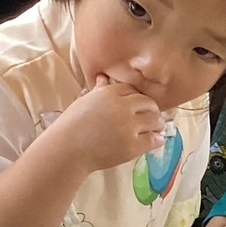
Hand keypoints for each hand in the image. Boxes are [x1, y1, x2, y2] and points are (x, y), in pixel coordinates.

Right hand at [48, 76, 166, 173]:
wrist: (67, 149)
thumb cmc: (72, 125)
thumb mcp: (85, 101)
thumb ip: (99, 90)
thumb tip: (104, 78)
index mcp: (109, 93)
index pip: (133, 90)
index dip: (138, 99)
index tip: (140, 106)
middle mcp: (122, 107)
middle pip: (149, 103)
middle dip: (153, 110)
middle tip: (153, 118)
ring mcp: (129, 126)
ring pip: (155, 121)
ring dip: (158, 124)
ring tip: (156, 129)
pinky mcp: (132, 145)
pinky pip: (153, 139)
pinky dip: (157, 139)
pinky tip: (156, 140)